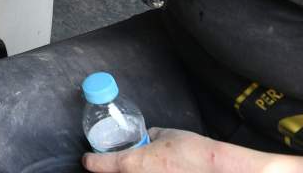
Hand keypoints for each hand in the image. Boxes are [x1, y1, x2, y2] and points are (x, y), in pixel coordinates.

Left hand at [82, 127, 227, 172]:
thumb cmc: (190, 150)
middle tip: (115, 163)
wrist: (214, 168)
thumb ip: (150, 136)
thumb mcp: (164, 134)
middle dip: (114, 168)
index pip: (99, 164)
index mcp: (131, 163)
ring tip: (146, 165)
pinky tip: (156, 170)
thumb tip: (146, 137)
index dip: (91, 161)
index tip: (88, 159)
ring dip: (132, 172)